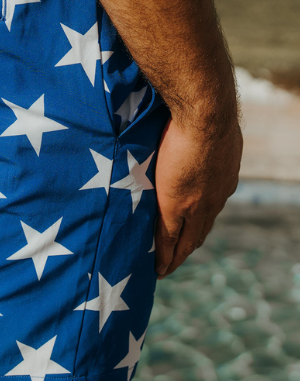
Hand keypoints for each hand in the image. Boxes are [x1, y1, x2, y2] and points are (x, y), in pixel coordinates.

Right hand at [154, 114, 242, 277]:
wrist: (205, 115)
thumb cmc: (205, 112)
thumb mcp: (212, 130)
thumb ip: (202, 140)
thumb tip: (192, 130)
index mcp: (222, 181)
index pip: (209, 211)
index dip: (199, 226)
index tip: (191, 238)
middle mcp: (214, 199)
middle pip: (200, 233)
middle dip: (188, 247)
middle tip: (176, 259)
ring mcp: (196, 206)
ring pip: (186, 240)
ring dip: (177, 256)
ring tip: (165, 267)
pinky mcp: (176, 207)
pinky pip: (168, 239)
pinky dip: (164, 256)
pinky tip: (158, 269)